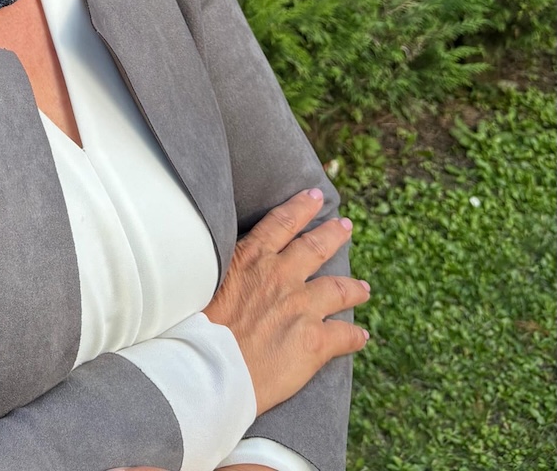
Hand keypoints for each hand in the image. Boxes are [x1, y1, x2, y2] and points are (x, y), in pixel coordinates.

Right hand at [204, 188, 369, 414]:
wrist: (208, 365)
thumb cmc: (196, 324)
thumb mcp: (206, 279)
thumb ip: (227, 269)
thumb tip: (228, 267)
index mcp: (252, 257)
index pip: (282, 222)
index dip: (301, 207)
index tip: (314, 196)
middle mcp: (281, 275)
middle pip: (315, 247)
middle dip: (333, 234)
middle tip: (346, 226)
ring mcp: (301, 306)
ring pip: (339, 289)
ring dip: (354, 287)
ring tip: (364, 288)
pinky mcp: (314, 341)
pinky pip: (344, 334)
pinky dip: (356, 335)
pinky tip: (361, 336)